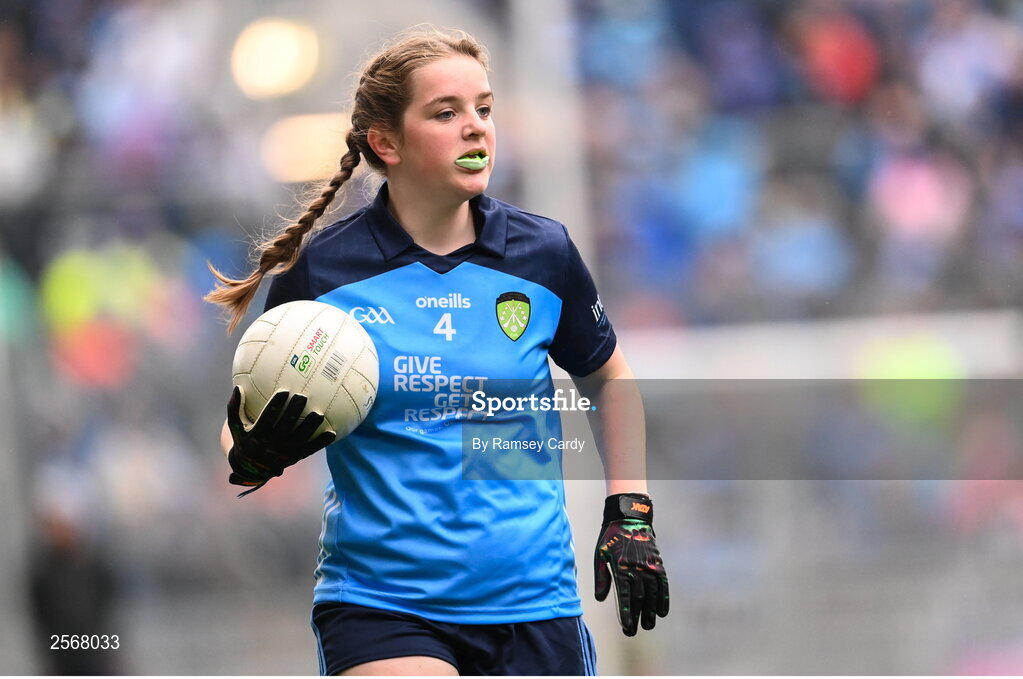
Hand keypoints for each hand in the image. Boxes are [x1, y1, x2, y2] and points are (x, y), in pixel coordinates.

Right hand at [226, 386, 335, 496]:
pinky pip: (309, 450)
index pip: (266, 419)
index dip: (275, 406)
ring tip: (319, 414)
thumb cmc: (244, 440)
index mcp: (256, 437)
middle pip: (285, 427)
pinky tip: (333, 433)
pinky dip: (321, 443)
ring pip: (299, 439)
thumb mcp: (235, 427)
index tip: (284, 391)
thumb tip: (238, 387)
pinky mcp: (295, 458)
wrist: (251, 468)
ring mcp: (284, 453)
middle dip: (294, 412)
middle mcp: (270, 446)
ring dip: (310, 427)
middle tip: (303, 397)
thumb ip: (234, 408)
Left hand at [594, 493, 669, 635]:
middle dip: (637, 618)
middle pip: (639, 599)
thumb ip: (601, 577)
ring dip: (651, 612)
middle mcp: (637, 569)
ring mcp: (649, 566)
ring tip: (648, 625)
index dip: (626, 614)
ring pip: (652, 595)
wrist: (629, 517)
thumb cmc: (610, 537)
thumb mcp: (600, 554)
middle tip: (634, 632)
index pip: (625, 597)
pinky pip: (663, 584)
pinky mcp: (657, 563)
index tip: (627, 627)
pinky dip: (664, 598)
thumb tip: (601, 598)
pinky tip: (662, 612)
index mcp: (621, 568)